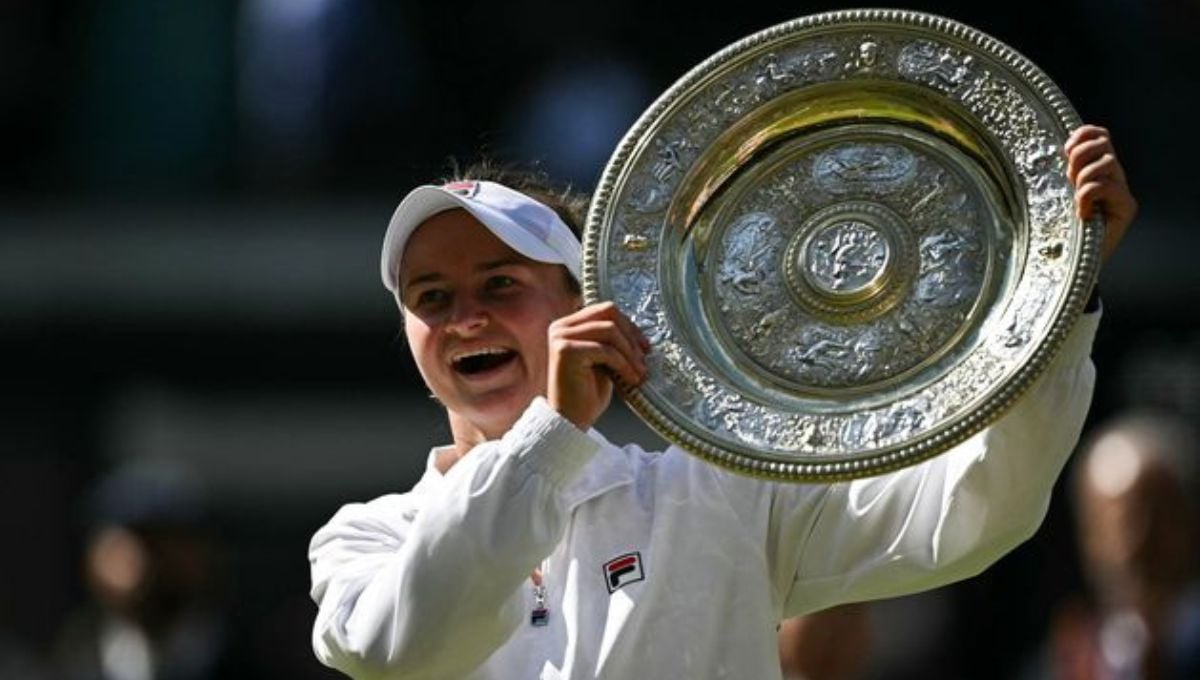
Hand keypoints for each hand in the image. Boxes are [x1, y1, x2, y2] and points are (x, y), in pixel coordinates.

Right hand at [547, 301, 648, 430]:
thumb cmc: (587, 393)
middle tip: (645, 359)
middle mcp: (560, 326)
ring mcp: (561, 337)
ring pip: (610, 330)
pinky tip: (631, 379)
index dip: (630, 326)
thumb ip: (612, 341)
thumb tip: (639, 332)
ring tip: (640, 373)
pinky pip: (606, 350)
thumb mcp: (603, 360)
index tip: (646, 347)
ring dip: (630, 353)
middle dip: (631, 336)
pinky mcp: (566, 350)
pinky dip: (624, 364)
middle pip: (609, 313)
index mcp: (568, 325)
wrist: (570, 421)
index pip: (606, 310)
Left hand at [1065, 124, 1136, 263]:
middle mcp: (1113, 176)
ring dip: (1083, 177)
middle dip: (1080, 155)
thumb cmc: (1059, 229)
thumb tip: (1059, 148)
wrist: (1071, 262)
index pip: (1099, 135)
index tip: (1065, 151)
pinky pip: (1105, 186)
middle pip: (1104, 143)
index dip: (1082, 136)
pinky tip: (1082, 212)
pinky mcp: (1126, 207)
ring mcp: (1122, 191)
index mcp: (1096, 169)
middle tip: (1069, 179)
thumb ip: (1062, 171)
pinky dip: (1088, 195)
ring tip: (1076, 198)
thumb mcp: (1056, 193)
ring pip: (1107, 161)